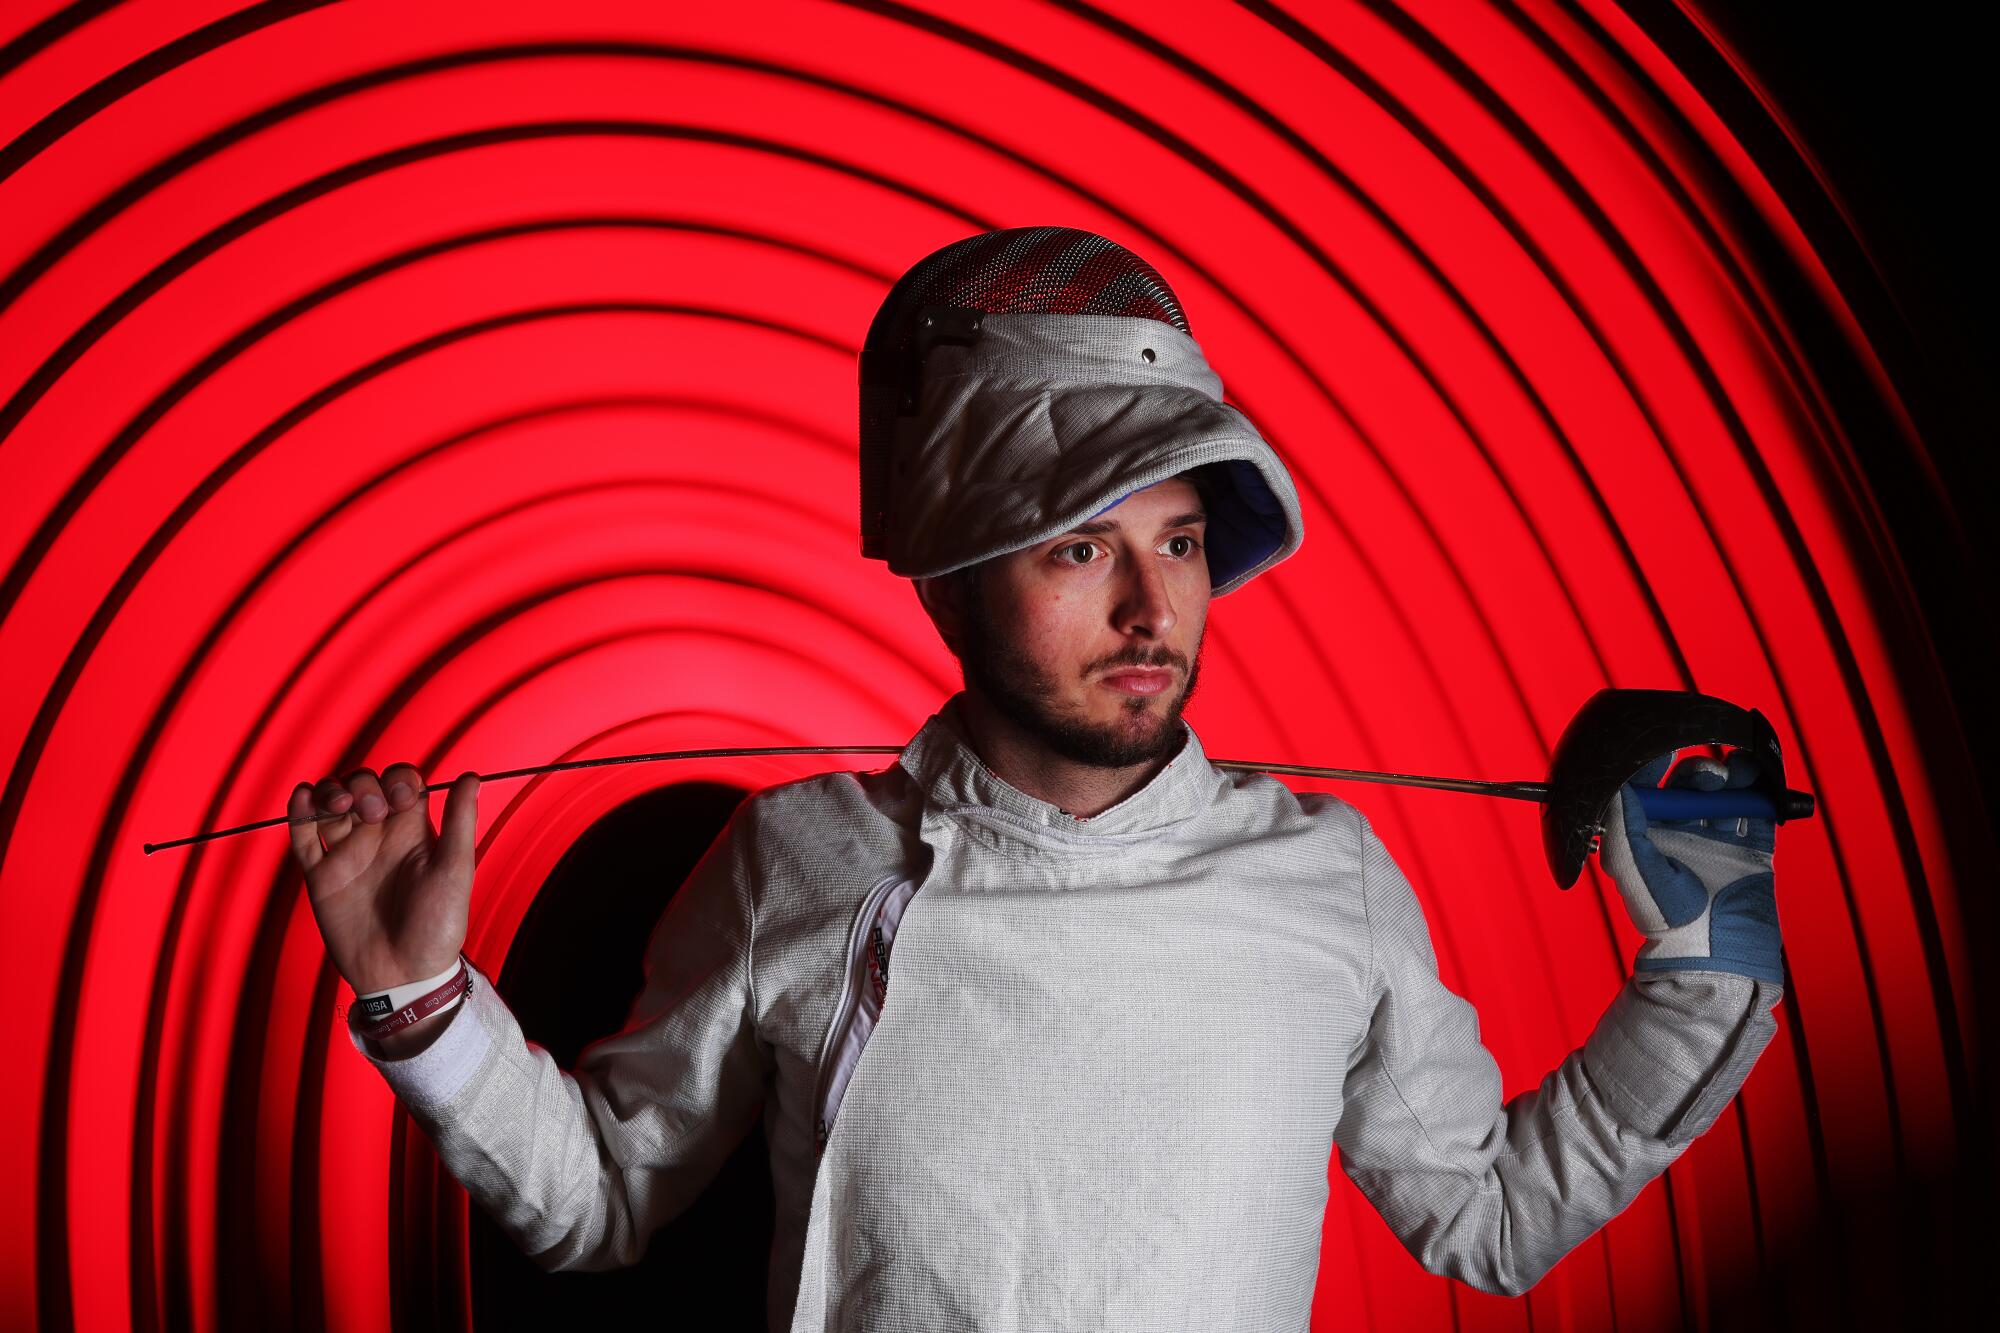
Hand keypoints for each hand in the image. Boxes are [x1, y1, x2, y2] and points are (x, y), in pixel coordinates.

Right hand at [287, 764, 480, 994]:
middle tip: (372, 812)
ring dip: (329, 792)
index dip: (397, 780)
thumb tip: (472, 776)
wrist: (404, 975)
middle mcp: (379, 837)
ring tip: (338, 806)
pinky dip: (298, 811)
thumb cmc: (438, 927)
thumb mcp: (456, 870)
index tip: (402, 801)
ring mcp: (348, 854)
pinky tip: (302, 798)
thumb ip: (460, 822)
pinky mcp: (322, 876)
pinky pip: (303, 837)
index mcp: (413, 831)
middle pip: (362, 787)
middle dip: (362, 785)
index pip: (400, 783)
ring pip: (329, 804)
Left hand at [1598, 749, 1781, 983]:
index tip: (1662, 750)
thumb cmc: (1666, 918)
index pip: (1649, 792)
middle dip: (1698, 774)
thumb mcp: (1635, 871)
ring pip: (1724, 797)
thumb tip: (1617, 789)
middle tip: (1708, 774)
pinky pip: (1757, 814)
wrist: (1717, 954)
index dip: (1653, 769)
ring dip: (1732, 778)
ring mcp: (1718, 842)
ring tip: (1740, 769)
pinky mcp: (1751, 851)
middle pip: (1689, 790)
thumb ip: (1624, 829)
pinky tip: (1762, 780)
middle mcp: (1682, 836)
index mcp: (1648, 838)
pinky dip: (1762, 794)